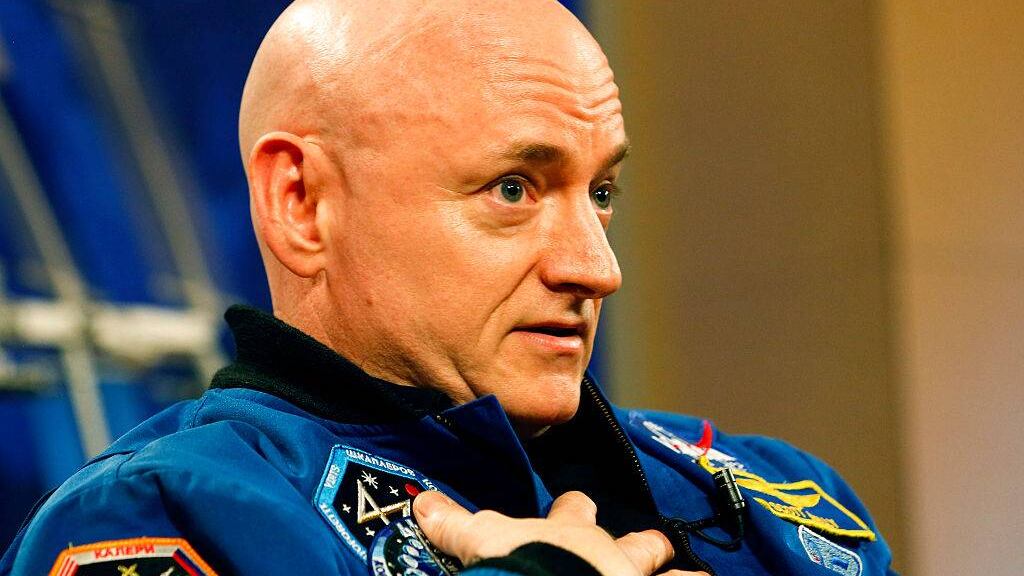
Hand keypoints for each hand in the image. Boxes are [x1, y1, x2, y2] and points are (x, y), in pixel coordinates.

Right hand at [413, 490, 707, 575]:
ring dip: (675, 574)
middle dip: (643, 543)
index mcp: (569, 531)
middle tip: (653, 542)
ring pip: (666, 571)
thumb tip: (421, 501)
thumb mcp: (481, 541)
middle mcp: (608, 550)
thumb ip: (454, 523)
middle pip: (634, 540)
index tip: (576, 503)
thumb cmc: (522, 562)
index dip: (574, 507)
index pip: (573, 510)